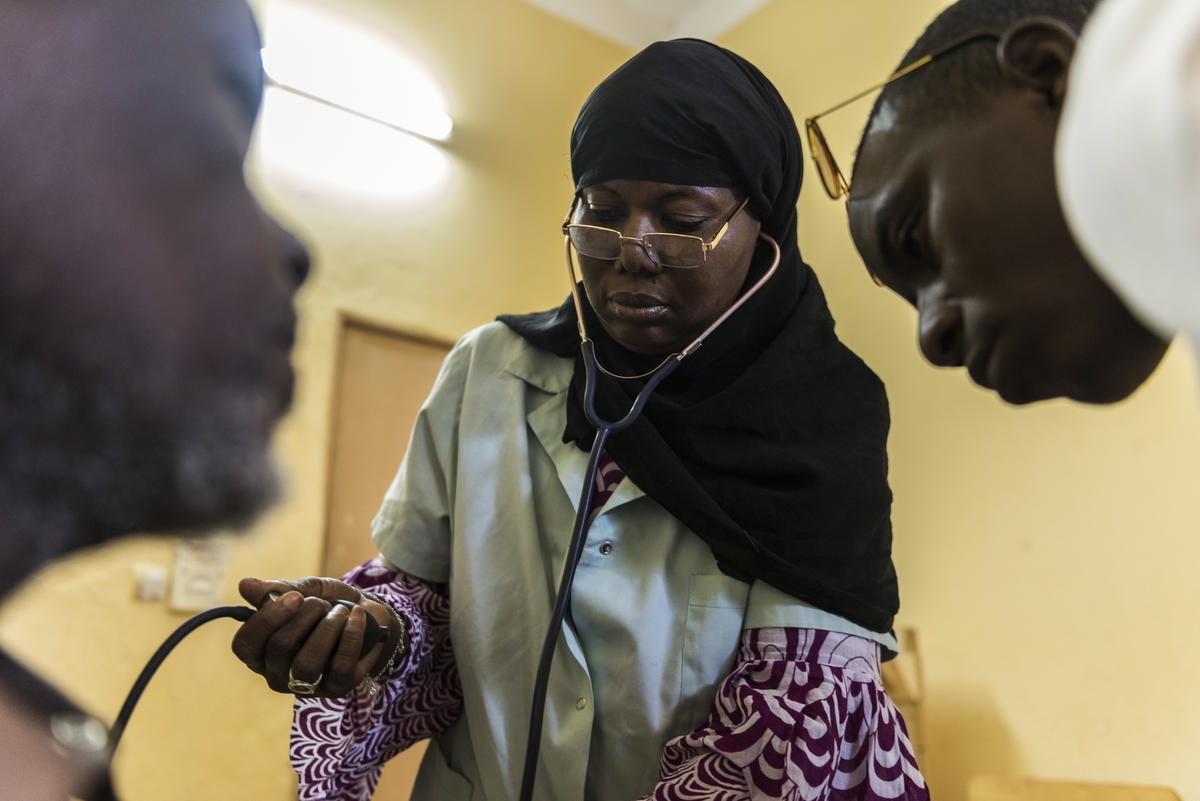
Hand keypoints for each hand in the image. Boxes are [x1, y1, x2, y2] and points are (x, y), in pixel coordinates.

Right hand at [231, 576, 402, 697]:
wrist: (367, 615)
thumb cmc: (327, 604)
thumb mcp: (304, 591)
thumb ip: (277, 591)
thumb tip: (244, 584)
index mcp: (260, 652)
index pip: (245, 645)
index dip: (267, 619)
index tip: (295, 597)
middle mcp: (277, 674)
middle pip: (279, 648)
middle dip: (305, 616)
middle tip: (321, 602)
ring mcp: (307, 685)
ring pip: (307, 663)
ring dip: (327, 628)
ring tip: (341, 610)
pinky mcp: (336, 688)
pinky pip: (340, 666)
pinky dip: (351, 636)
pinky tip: (356, 617)